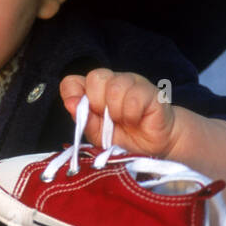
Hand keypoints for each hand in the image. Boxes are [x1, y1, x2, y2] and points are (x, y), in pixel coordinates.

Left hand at [58, 68, 178, 158]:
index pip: (72, 81)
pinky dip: (132, 114)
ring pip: (115, 86)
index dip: (73, 95)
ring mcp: (133, 84)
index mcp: (95, 91)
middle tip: (108, 118)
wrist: (155, 148)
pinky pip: (134, 98)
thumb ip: (84, 119)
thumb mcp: (98, 135)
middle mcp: (113, 82)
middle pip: (95, 77)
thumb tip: (70, 103)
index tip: (82, 112)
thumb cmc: (125, 139)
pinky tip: (137, 120)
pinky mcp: (151, 91)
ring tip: (124, 121)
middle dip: (97, 102)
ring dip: (117, 111)